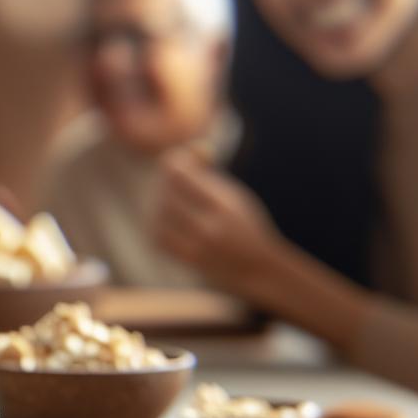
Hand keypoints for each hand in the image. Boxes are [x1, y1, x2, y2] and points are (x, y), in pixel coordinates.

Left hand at [152, 149, 284, 291]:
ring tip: (177, 198)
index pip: (179, 175)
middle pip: (167, 194)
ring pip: (159, 215)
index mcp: (225, 205)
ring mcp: (197, 247)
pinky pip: (158, 237)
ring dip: (162, 203)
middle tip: (180, 179)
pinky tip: (169, 219)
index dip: (177, 161)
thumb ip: (208, 173)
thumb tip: (190, 148)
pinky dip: (158, 224)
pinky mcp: (187, 261)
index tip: (187, 160)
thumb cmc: (244, 225)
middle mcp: (210, 227)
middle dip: (170, 182)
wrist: (260, 269)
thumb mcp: (234, 195)